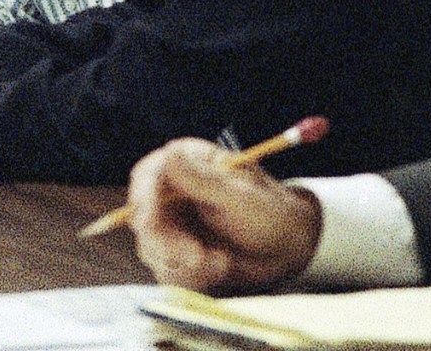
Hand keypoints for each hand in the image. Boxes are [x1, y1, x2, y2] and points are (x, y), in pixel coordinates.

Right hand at [128, 139, 319, 291]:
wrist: (286, 249)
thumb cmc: (269, 213)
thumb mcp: (239, 197)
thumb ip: (202, 180)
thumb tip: (168, 154)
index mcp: (186, 163)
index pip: (147, 176)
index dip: (144, 200)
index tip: (151, 225)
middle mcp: (171, 191)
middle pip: (143, 218)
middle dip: (168, 244)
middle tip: (198, 259)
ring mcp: (171, 223)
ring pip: (152, 249)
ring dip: (185, 264)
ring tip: (222, 263)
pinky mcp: (175, 252)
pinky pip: (166, 270)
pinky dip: (191, 277)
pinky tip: (219, 267)